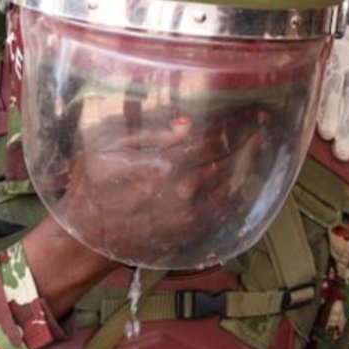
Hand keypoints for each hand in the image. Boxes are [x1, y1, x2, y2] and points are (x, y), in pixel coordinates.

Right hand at [54, 105, 258, 259]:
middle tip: (263, 124)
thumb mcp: (106, 142)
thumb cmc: (91, 183)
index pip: (215, 136)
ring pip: (231, 184)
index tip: (256, 111)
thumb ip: (148, 129)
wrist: (85, 237)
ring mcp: (190, 215)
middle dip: (249, 138)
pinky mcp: (190, 233)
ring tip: (256, 147)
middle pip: (230, 158)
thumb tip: (188, 122)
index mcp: (166, 163)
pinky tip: (238, 179)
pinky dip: (236, 191)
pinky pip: (224, 210)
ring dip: (247, 163)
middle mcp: (184, 190)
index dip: (239, 122)